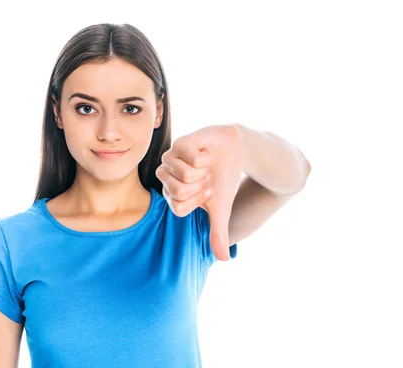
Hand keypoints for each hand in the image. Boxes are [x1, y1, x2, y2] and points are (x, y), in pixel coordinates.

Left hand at [155, 124, 244, 260]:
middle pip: (179, 192)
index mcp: (171, 193)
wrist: (236, 151)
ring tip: (206, 165)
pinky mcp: (180, 142)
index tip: (207, 192)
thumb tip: (224, 259)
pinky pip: (191, 158)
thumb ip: (218, 233)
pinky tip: (206, 153)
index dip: (198, 201)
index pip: (178, 207)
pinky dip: (206, 158)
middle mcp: (166, 175)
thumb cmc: (223, 179)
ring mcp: (171, 158)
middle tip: (206, 177)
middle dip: (201, 186)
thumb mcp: (221, 209)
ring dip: (205, 171)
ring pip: (185, 175)